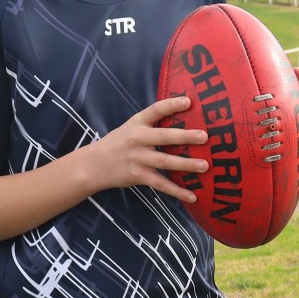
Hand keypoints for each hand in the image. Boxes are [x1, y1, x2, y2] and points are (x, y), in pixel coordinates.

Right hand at [84, 95, 208, 202]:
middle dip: (185, 137)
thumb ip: (153, 124)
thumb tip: (184, 121)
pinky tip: (192, 196)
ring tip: (205, 166)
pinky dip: (177, 191)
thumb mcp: (131, 127)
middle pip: (163, 137)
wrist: (94, 164)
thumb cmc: (118, 143)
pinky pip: (161, 184)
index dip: (171, 105)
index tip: (189, 101)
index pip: (155, 110)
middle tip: (204, 137)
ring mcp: (138, 159)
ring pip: (165, 162)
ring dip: (186, 164)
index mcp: (137, 123)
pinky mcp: (139, 176)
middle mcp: (138, 139)